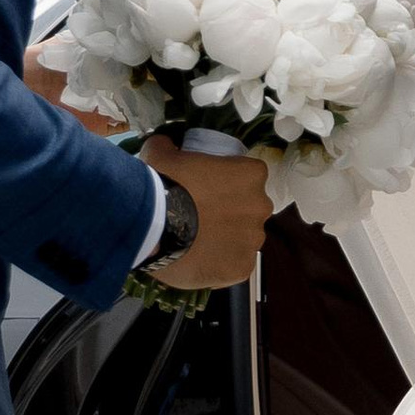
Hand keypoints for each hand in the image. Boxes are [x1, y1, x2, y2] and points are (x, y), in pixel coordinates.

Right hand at [143, 139, 270, 291]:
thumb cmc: (164, 182)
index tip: (206, 188)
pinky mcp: (241, 269)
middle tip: (200, 216)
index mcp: (252, 174)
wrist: (153, 225)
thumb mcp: (162, 153)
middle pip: (249, 209)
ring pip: (242, 239)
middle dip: (230, 212)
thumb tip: (165, 144)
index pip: (248, 176)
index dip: (227, 182)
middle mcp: (261, 207)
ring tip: (196, 242)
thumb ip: (169, 146)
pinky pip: (233, 265)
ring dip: (225, 239)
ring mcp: (252, 241)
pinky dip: (219, 264)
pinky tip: (198, 260)